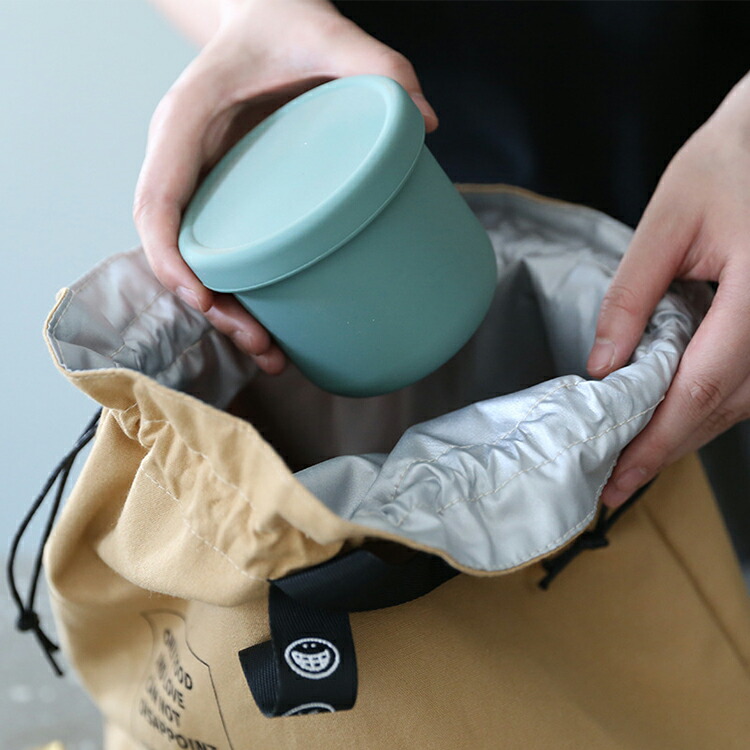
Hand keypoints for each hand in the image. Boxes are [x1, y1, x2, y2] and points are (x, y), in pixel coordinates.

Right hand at [134, 0, 436, 373]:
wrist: (266, 16)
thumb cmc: (283, 25)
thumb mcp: (328, 32)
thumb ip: (376, 64)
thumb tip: (426, 122)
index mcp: (186, 124)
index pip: (158, 202)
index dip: (174, 260)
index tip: (208, 300)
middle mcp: (185, 161)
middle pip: (176, 249)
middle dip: (211, 306)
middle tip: (263, 344)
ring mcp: (204, 183)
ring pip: (197, 261)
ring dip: (226, 313)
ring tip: (274, 354)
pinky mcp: (228, 196)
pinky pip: (221, 250)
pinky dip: (241, 293)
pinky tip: (276, 324)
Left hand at [587, 72, 749, 506]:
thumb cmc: (731, 162)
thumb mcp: (667, 223)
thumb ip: (631, 298)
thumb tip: (604, 366)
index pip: (703, 386)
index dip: (658, 439)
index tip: (617, 476)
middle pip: (725, 408)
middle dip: (666, 448)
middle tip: (615, 479)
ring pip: (744, 405)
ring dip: (688, 432)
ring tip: (635, 453)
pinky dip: (711, 406)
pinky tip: (673, 412)